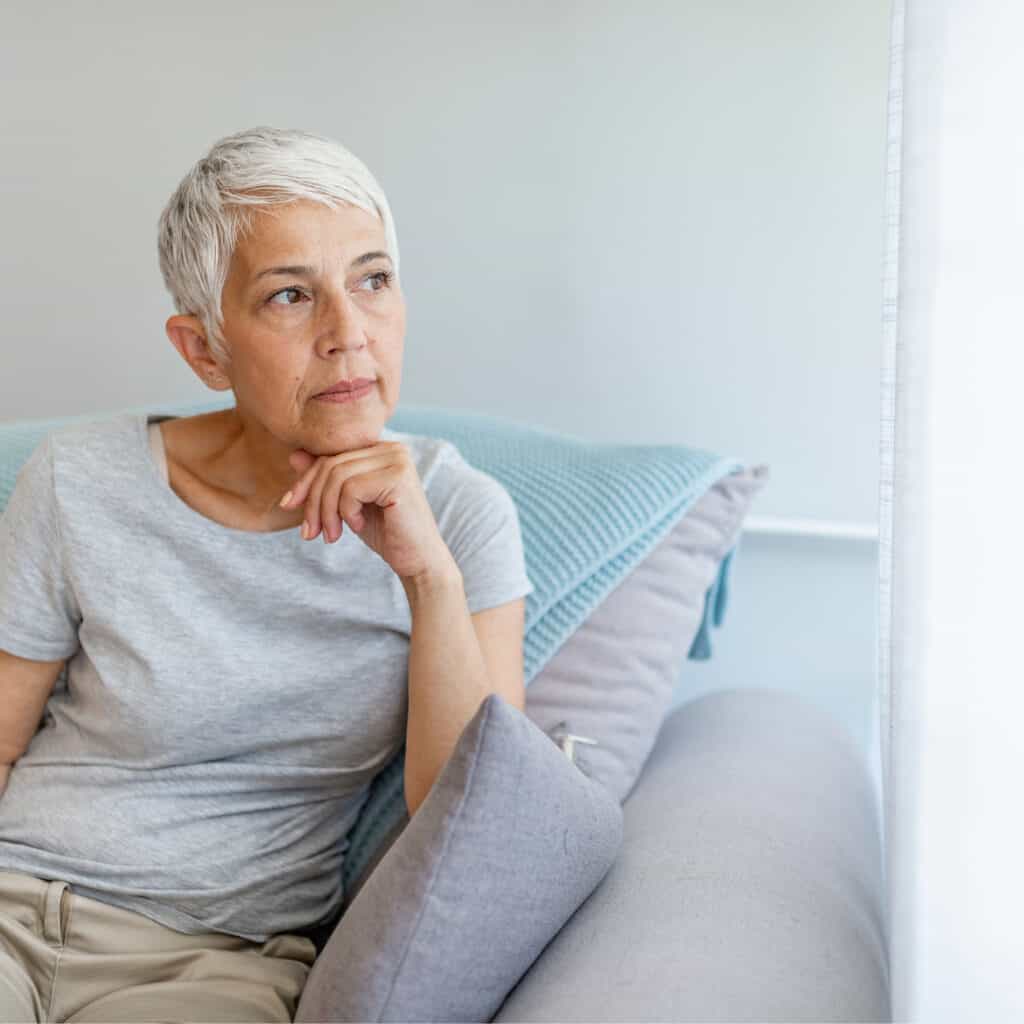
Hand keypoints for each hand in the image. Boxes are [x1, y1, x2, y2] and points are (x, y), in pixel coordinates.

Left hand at [280, 442, 455, 581]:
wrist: (418, 561)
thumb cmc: (386, 533)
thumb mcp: (347, 505)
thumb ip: (326, 480)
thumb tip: (294, 455)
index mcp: (381, 450)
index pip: (331, 456)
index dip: (305, 481)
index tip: (288, 505)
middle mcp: (392, 448)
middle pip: (331, 465)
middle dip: (313, 501)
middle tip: (309, 533)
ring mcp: (397, 460)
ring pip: (337, 477)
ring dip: (326, 511)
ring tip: (332, 535)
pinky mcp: (398, 478)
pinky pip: (351, 489)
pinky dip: (347, 513)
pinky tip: (358, 526)